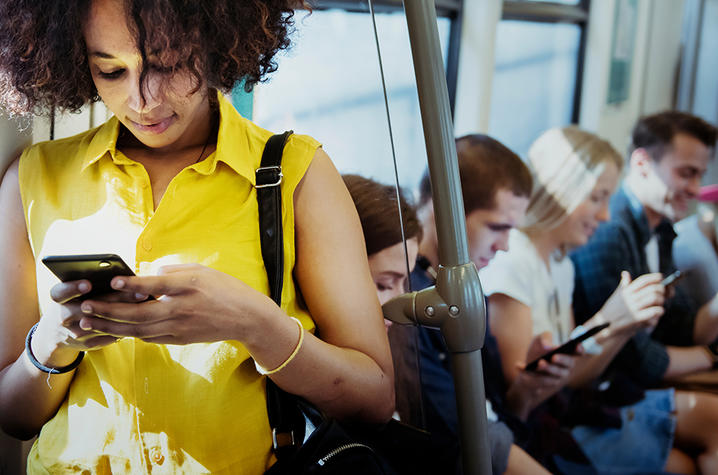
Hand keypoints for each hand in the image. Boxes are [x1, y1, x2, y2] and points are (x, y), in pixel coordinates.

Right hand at [31, 279, 142, 367]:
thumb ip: (91, 282)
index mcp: (59, 299)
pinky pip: (108, 336)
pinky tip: (142, 317)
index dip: (73, 288)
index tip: (88, 284)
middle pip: (88, 308)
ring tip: (145, 304)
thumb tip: (122, 273)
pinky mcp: (87, 344)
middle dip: (115, 299)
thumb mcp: (74, 291)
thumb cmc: (74, 301)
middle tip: (140, 291)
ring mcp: (75, 333)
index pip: (61, 292)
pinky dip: (125, 326)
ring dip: (124, 314)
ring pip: (102, 324)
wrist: (57, 333)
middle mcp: (63, 316)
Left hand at [76, 264, 278, 344]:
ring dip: (111, 326)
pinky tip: (115, 329)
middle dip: (108, 311)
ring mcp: (180, 327)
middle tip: (85, 307)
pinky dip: (130, 333)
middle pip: (138, 313)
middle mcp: (182, 309)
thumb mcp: (201, 270)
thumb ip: (172, 272)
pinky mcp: (180, 339)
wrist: (247, 317)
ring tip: (89, 322)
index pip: (155, 285)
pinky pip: (149, 338)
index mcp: (188, 287)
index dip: (133, 284)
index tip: (113, 281)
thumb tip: (146, 277)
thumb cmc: (224, 288)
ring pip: (138, 330)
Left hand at [506, 332, 579, 418]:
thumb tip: (548, 346)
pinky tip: (519, 365)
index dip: (580, 349)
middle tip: (554, 357)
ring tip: (539, 363)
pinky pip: (540, 381)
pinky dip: (529, 373)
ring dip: (548, 369)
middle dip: (562, 360)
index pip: (578, 352)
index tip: (577, 345)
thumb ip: (545, 338)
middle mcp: (566, 367)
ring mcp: (557, 378)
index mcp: (567, 354)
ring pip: (556, 375)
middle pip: (569, 364)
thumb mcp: (539, 340)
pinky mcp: (545, 385)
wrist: (525, 367)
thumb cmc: (536, 351)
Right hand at [597, 271, 664, 332]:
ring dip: (661, 300)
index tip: (660, 277)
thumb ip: (624, 285)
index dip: (654, 277)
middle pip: (652, 289)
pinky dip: (659, 311)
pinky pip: (654, 311)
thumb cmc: (613, 310)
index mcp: (626, 291)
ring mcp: (633, 308)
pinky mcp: (636, 318)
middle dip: (661, 289)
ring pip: (655, 298)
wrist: (604, 326)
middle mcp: (629, 298)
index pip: (643, 280)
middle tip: (663, 292)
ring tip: (660, 303)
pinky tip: (659, 312)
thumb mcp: (617, 296)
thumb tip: (625, 273)